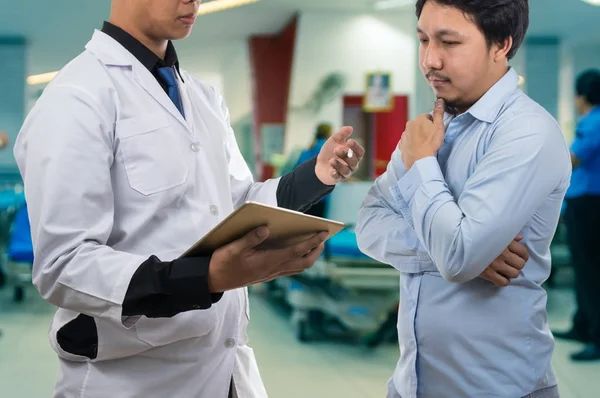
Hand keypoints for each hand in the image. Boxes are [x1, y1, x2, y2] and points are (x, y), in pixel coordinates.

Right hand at [208, 226, 327, 292]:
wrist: (213, 281)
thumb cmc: (222, 263)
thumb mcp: (233, 248)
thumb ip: (250, 238)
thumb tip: (266, 228)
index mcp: (268, 261)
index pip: (297, 251)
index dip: (312, 241)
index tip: (323, 233)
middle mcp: (273, 269)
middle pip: (304, 262)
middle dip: (316, 250)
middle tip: (323, 238)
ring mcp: (271, 274)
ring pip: (298, 267)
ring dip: (309, 256)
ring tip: (315, 244)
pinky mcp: (266, 275)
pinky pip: (289, 269)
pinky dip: (298, 260)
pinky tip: (297, 252)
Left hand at [315, 126, 364, 184]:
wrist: (320, 163)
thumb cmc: (331, 151)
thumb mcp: (334, 140)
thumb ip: (342, 134)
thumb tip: (350, 128)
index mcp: (354, 155)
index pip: (360, 152)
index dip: (356, 147)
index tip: (349, 141)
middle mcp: (353, 165)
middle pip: (353, 161)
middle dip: (345, 155)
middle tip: (336, 149)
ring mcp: (345, 173)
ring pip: (346, 171)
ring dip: (339, 165)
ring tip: (331, 160)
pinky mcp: (337, 178)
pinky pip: (338, 178)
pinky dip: (335, 174)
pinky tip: (331, 170)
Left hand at [398, 99, 445, 169]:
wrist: (419, 160)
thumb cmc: (431, 143)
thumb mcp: (439, 126)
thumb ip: (439, 113)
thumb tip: (440, 100)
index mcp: (419, 119)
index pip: (427, 117)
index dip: (432, 124)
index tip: (435, 131)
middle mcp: (409, 125)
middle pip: (419, 125)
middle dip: (423, 129)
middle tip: (430, 139)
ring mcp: (404, 135)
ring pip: (412, 133)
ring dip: (417, 137)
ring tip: (424, 145)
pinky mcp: (402, 145)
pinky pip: (407, 142)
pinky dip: (411, 144)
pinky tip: (417, 149)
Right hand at [479, 234, 528, 286]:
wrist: (459, 245)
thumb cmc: (478, 237)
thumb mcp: (494, 231)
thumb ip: (509, 234)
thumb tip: (520, 238)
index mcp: (505, 242)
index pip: (523, 252)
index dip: (524, 256)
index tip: (520, 257)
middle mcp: (503, 254)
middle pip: (520, 264)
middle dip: (518, 265)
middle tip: (513, 264)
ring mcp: (495, 265)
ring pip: (514, 274)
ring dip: (512, 273)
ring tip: (507, 270)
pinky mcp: (488, 273)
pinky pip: (503, 282)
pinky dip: (504, 281)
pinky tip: (500, 277)